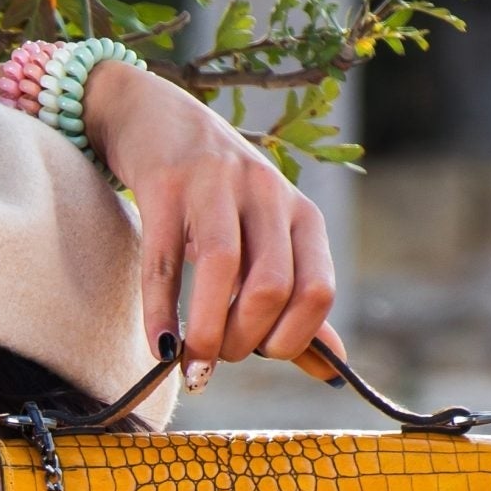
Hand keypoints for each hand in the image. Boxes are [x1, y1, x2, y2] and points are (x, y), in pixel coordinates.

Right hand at [81, 58, 347, 392]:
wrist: (156, 121)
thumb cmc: (216, 200)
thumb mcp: (265, 242)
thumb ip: (296, 304)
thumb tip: (333, 369)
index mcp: (300, 215)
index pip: (317, 291)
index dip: (291, 339)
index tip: (257, 353)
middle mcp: (267, 194)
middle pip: (273, 285)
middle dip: (244, 341)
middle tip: (216, 358)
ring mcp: (215, 185)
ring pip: (223, 269)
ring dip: (207, 332)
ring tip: (191, 363)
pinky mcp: (165, 185)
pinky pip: (163, 262)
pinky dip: (160, 314)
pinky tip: (160, 348)